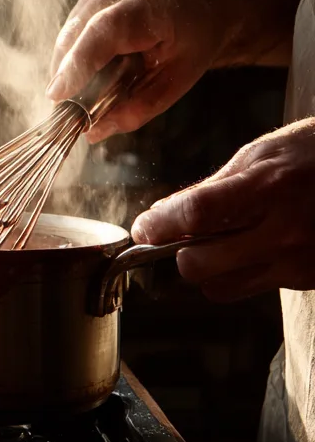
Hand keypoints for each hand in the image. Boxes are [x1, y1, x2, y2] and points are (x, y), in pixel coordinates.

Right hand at [46, 0, 220, 142]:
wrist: (200, 9)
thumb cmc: (192, 45)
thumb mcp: (177, 82)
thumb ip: (138, 108)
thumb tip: (93, 133)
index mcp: (150, 6)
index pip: (104, 32)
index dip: (77, 64)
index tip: (57, 95)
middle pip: (78, 33)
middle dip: (65, 75)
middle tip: (63, 114)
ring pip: (67, 35)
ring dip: (64, 70)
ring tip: (74, 99)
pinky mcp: (88, 0)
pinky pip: (68, 35)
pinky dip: (68, 61)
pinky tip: (79, 80)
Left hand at [131, 119, 314, 300]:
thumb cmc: (314, 154)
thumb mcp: (262, 154)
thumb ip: (213, 187)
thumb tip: (165, 214)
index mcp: (271, 186)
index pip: (196, 214)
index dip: (159, 225)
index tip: (143, 228)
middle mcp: (286, 230)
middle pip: (200, 264)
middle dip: (181, 251)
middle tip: (184, 234)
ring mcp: (299, 261)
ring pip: (220, 286)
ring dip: (209, 268)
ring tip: (224, 241)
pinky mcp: (310, 280)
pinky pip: (252, 287)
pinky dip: (242, 271)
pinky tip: (259, 245)